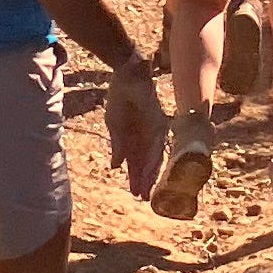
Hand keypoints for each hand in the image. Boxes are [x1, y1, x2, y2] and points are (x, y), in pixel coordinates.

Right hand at [105, 58, 166, 182]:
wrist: (126, 75)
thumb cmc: (119, 98)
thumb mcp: (114, 125)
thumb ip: (117, 146)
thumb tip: (114, 167)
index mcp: (136, 136)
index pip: (137, 161)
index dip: (136, 176)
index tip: (134, 192)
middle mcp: (147, 135)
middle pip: (147, 162)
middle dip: (143, 180)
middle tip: (141, 197)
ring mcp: (154, 130)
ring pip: (152, 158)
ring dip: (148, 175)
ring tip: (143, 191)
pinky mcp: (159, 123)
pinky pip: (156, 146)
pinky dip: (152, 160)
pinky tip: (148, 173)